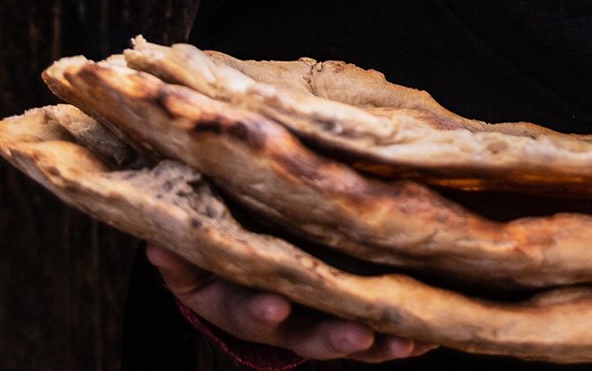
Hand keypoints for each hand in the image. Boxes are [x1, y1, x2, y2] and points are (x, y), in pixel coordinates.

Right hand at [148, 245, 436, 361]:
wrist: (240, 274)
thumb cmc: (217, 259)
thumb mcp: (190, 260)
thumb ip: (178, 257)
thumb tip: (159, 248)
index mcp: (241, 303)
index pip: (247, 310)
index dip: (259, 310)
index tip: (273, 306)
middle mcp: (284, 319)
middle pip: (308, 335)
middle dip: (334, 337)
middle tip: (359, 336)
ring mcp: (318, 321)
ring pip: (349, 338)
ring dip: (379, 343)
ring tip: (407, 342)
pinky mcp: (350, 315)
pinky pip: (380, 331)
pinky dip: (406, 336)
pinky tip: (432, 336)